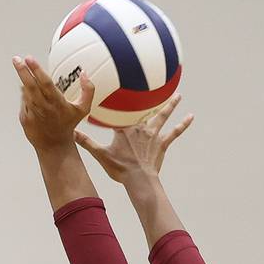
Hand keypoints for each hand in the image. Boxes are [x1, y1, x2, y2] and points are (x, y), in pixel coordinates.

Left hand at [14, 55, 92, 151]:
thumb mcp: (83, 109)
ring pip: (25, 93)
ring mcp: (32, 113)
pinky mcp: (24, 119)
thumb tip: (85, 73)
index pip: (45, 83)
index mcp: (57, 103)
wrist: (54, 146)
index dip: (37, 70)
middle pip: (30, 86)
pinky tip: (28, 90)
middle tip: (16, 59)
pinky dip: (25, 94)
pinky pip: (23, 101)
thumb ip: (88, 90)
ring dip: (23, 80)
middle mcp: (43, 107)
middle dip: (22, 71)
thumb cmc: (69, 124)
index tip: (29, 58)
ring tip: (21, 67)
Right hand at [74, 94, 193, 184]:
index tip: (115, 90)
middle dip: (148, 97)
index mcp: (124, 128)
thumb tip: (72, 133)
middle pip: (144, 109)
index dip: (116, 102)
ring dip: (171, 105)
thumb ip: (87, 142)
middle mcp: (140, 127)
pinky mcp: (162, 144)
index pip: (119, 112)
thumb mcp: (100, 155)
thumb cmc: (120, 168)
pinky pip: (174, 132)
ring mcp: (153, 135)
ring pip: (162, 116)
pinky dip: (183, 125)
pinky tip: (191, 117)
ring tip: (178, 95)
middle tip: (155, 84)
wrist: (139, 179)